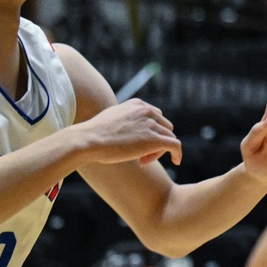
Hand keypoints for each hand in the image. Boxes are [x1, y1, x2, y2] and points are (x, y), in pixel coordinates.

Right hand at [67, 98, 182, 167]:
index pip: (156, 117)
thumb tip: (126, 130)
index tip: (138, 145)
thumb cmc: (94, 134)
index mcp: (138, 105)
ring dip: (158, 151)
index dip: (150, 132)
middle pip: (164, 128)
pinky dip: (178, 154)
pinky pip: (175, 145)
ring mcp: (152, 125)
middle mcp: (147, 111)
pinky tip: (176, 161)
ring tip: (142, 161)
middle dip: (155, 141)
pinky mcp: (155, 139)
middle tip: (140, 156)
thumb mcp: (111, 118)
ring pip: (168, 138)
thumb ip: (123, 119)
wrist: (89, 140)